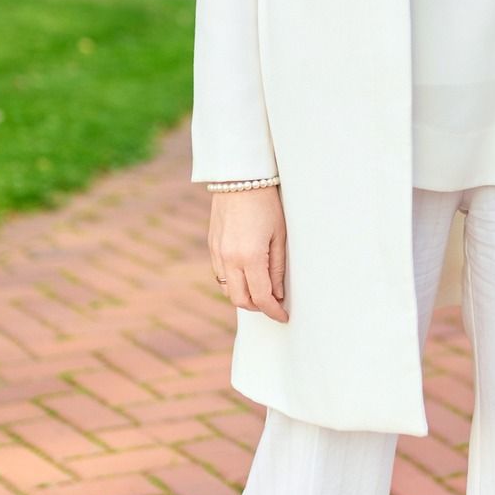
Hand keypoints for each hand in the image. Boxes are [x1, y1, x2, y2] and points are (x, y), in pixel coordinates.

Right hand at [208, 185, 287, 321]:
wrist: (239, 178)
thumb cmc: (265, 203)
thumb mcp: (280, 236)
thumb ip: (277, 268)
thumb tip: (278, 294)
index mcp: (250, 257)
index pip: (261, 297)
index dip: (273, 311)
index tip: (283, 316)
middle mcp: (230, 259)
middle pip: (241, 300)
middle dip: (258, 307)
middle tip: (274, 304)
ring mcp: (217, 253)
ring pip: (228, 290)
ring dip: (244, 296)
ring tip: (261, 289)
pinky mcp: (212, 246)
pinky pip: (220, 275)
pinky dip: (233, 282)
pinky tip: (246, 274)